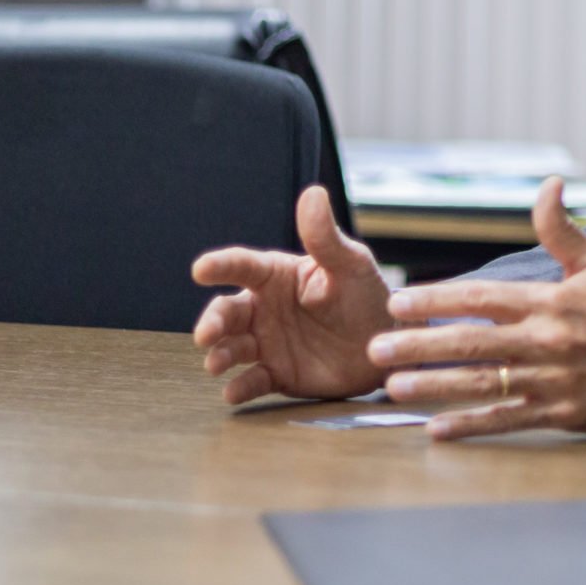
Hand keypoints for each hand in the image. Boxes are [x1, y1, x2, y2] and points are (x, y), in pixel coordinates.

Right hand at [191, 184, 391, 403]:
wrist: (384, 343)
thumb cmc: (365, 295)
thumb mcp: (350, 264)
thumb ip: (326, 237)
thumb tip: (313, 193)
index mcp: (277, 275)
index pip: (243, 267)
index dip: (221, 266)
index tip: (200, 269)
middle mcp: (264, 308)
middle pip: (228, 312)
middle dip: (212, 321)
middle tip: (206, 334)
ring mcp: (268, 342)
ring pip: (232, 346)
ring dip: (220, 354)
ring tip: (215, 363)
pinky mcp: (278, 373)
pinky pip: (253, 380)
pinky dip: (240, 387)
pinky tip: (232, 391)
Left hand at [373, 177, 585, 439]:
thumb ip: (562, 230)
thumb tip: (546, 186)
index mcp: (551, 301)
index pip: (483, 299)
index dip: (436, 301)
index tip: (398, 304)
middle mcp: (548, 341)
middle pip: (471, 343)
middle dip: (419, 347)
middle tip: (376, 350)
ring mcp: (554, 381)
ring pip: (483, 384)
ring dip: (435, 386)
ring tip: (394, 387)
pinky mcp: (563, 414)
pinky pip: (508, 419)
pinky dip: (472, 424)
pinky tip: (438, 427)